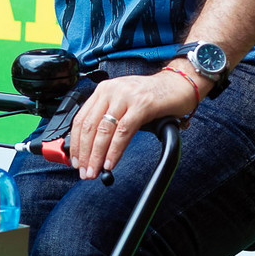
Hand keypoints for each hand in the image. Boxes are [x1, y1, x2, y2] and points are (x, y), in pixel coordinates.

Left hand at [68, 70, 205, 179]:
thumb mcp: (124, 102)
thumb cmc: (153, 95)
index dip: (76, 144)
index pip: (81, 119)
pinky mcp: (142, 105)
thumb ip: (109, 118)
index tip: (76, 160)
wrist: (179, 84)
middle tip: (85, 171)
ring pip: (103, 131)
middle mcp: (111, 91)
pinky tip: (111, 163)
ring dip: (97, 156)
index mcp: (103, 90)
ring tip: (95, 171)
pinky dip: (115, 151)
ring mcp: (126, 97)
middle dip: (84, 154)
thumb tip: (94, 147)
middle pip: (89, 127)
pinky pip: (123, 132)